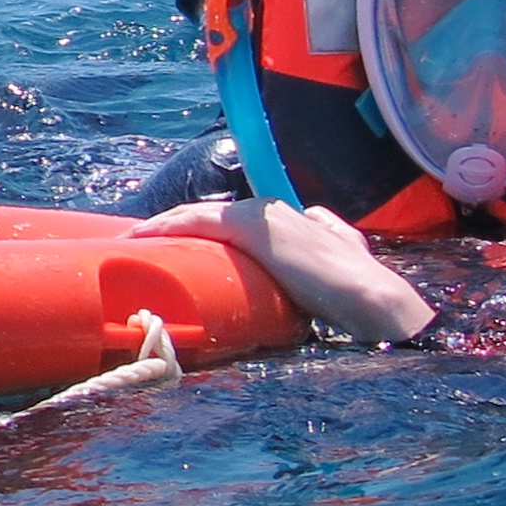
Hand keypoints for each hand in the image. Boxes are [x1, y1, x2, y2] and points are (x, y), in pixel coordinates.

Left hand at [130, 198, 434, 343]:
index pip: (227, 221)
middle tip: (143, 245)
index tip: (171, 247)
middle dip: (173, 228)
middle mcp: (267, 208)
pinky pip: (193, 222)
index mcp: (285, 216)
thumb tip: (317, 223)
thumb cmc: (356, 290)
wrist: (371, 297)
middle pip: (206, 217)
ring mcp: (258, 214)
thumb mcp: (339, 257)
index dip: (195, 231)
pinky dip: (165, 227)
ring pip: (195, 217)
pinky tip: (142, 237)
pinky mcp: (248, 226)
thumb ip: (326, 237)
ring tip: (135, 242)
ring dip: (163, 228)